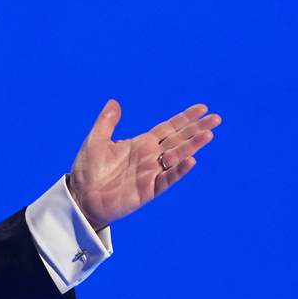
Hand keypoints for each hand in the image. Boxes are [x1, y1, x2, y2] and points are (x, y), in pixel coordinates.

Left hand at [68, 100, 220, 229]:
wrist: (80, 197)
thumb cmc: (87, 170)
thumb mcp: (95, 141)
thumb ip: (107, 122)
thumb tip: (114, 102)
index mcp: (140, 144)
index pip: (168, 128)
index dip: (184, 118)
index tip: (202, 108)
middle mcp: (150, 157)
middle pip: (178, 140)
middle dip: (197, 129)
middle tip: (217, 119)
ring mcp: (151, 173)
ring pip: (177, 157)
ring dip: (192, 146)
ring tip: (208, 135)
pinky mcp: (148, 190)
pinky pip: (167, 179)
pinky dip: (178, 171)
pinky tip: (190, 160)